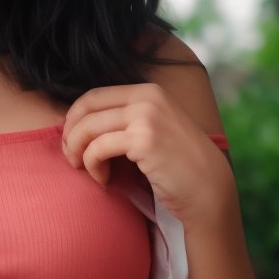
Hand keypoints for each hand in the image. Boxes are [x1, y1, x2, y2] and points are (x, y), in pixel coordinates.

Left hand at [60, 81, 233, 228]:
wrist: (207, 188)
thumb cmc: (175, 165)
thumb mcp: (152, 129)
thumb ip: (125, 120)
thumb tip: (78, 122)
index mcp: (147, 91)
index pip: (94, 95)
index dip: (74, 118)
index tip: (71, 141)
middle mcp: (147, 96)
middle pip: (86, 108)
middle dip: (71, 134)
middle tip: (71, 158)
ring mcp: (147, 116)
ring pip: (89, 127)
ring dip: (79, 152)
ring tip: (87, 170)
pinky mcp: (144, 140)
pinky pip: (99, 148)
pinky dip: (93, 165)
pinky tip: (103, 179)